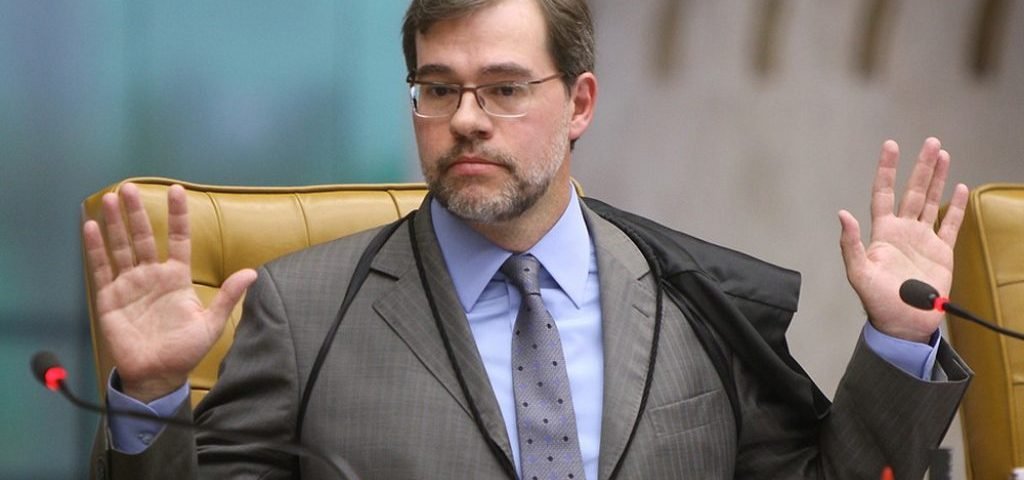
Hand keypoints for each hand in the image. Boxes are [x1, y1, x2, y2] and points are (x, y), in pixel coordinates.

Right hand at [82, 183, 256, 401]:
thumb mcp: (211, 323)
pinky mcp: (109, 298)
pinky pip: (101, 268)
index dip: (178, 215)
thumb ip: (228, 296)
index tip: (177, 190)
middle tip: (130, 188)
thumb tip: (252, 272)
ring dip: (115, 223)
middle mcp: (152, 275)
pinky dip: (96, 248)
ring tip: (110, 199)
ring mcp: (129, 285)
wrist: (157, 375)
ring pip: (121, 247)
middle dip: (137, 212)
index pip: (178, 239)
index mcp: (177, 278)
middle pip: (144, 237)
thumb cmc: (185, 350)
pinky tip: (91, 227)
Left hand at [838, 138, 968, 342]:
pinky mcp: (941, 252)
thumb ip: (850, 244)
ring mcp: (923, 240)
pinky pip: (950, 224)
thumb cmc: (878, 303)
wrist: (904, 325)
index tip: (891, 146)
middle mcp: (903, 231)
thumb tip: (842, 214)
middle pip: (912, 191)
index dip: (887, 170)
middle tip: (930, 142)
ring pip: (931, 201)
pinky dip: (956, 206)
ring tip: (943, 154)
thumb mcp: (859, 274)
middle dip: (921, 167)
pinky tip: (959, 187)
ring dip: (937, 179)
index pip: (884, 193)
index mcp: (882, 233)